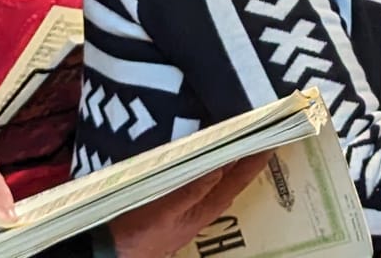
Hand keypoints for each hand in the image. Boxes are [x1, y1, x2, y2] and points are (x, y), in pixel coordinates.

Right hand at [104, 155, 267, 257]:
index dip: (254, 162)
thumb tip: (222, 166)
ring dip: (225, 161)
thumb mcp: (164, 210)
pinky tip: (200, 157)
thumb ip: (192, 189)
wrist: (109, 254)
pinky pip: (194, 182)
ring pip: (212, 181)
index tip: (272, 141)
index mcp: (202, 212)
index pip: (236, 183)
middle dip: (245, 160)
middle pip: (228, 182)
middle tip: (260, 134)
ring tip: (238, 141)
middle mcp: (197, 211)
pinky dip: (202, 166)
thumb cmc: (135, 234)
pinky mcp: (168, 205)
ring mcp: (183, 210)